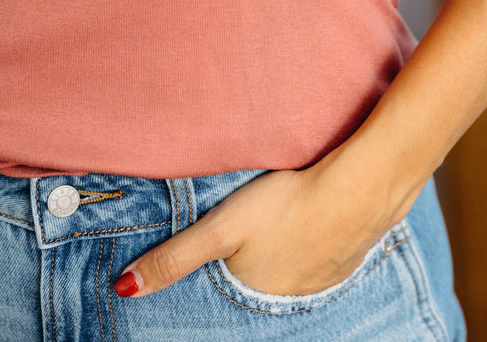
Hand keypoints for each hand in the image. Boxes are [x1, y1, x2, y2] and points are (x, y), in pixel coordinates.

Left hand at [113, 149, 416, 299]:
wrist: (362, 187)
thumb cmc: (286, 204)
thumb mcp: (221, 228)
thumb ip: (174, 257)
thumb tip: (124, 290)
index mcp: (255, 294)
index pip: (224, 295)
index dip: (218, 275)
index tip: (220, 255)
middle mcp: (288, 298)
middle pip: (258, 285)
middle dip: (249, 270)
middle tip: (251, 238)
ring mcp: (322, 280)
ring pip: (290, 273)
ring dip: (282, 258)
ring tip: (277, 233)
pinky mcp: (347, 257)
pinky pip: (320, 260)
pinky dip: (311, 247)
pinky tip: (310, 225)